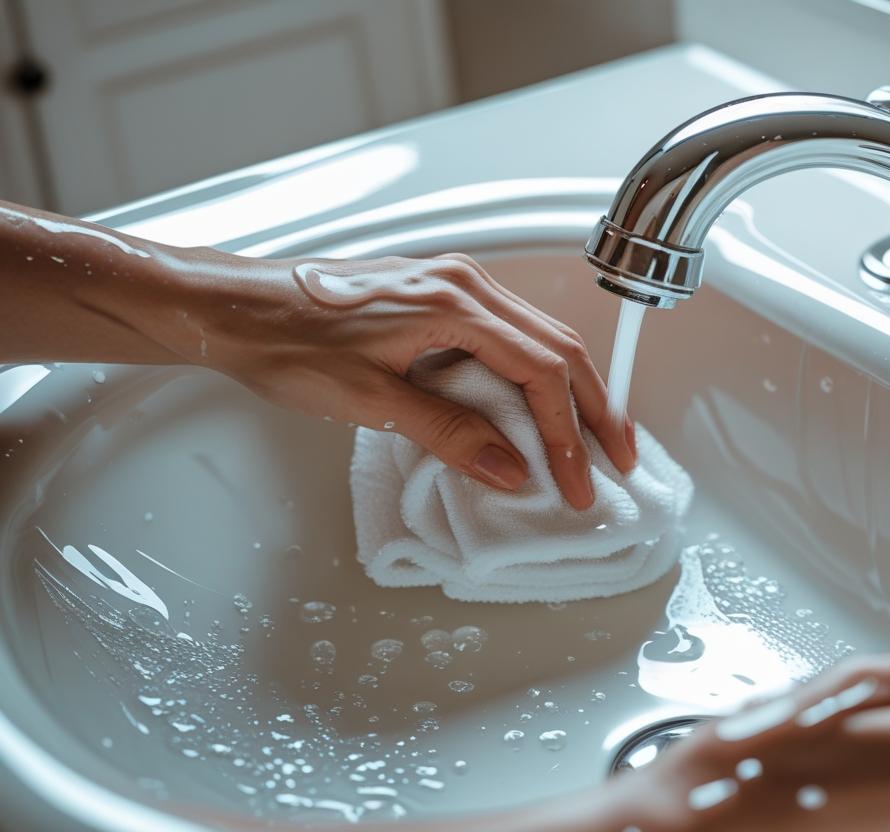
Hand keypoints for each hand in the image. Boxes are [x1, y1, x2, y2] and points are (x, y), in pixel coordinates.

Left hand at [173, 252, 635, 509]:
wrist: (230, 308)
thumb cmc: (286, 343)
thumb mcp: (369, 400)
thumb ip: (449, 433)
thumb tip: (512, 469)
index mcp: (453, 302)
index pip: (540, 371)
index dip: (567, 433)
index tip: (579, 480)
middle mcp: (464, 283)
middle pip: (557, 348)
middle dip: (594, 409)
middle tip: (618, 460)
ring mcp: (452, 284)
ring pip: (538, 338)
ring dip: (571, 391)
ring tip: (593, 438)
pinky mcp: (437, 296)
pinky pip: (508, 334)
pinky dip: (536, 375)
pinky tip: (541, 407)